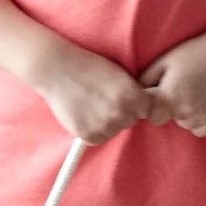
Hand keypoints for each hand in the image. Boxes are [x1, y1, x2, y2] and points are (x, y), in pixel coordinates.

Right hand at [34, 42, 153, 145]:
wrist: (59, 70)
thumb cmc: (89, 67)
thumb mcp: (120, 75)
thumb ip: (133, 93)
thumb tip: (143, 109)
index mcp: (134, 97)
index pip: (146, 110)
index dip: (135, 103)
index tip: (122, 96)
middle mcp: (121, 113)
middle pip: (129, 121)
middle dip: (120, 113)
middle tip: (101, 98)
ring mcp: (105, 126)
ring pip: (113, 130)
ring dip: (105, 122)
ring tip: (90, 104)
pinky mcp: (89, 135)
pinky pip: (98, 138)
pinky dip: (92, 130)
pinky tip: (83, 113)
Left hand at [137, 33, 205, 135]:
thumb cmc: (196, 53)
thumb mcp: (165, 60)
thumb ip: (146, 79)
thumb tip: (135, 94)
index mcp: (171, 97)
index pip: (153, 117)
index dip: (155, 106)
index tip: (162, 95)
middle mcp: (187, 111)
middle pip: (169, 120)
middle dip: (171, 108)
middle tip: (183, 88)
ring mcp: (204, 118)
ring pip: (186, 124)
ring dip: (187, 113)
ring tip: (197, 91)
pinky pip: (200, 128)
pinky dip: (201, 118)